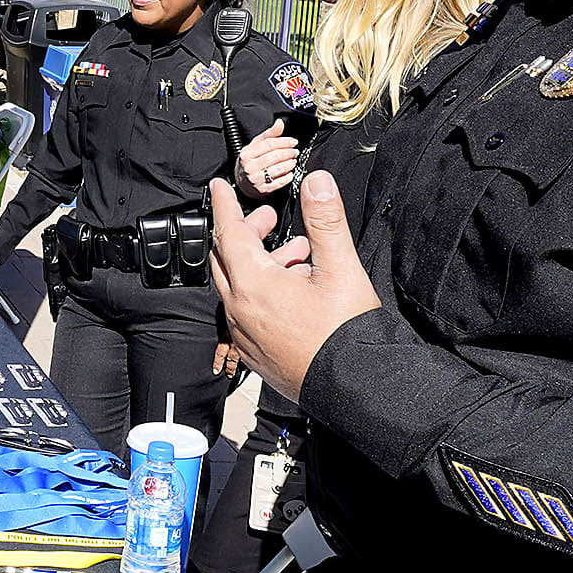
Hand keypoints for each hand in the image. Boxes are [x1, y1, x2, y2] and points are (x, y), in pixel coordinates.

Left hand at [206, 172, 379, 400]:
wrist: (354, 391)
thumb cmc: (345, 334)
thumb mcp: (340, 269)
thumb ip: (325, 221)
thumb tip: (316, 181)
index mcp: (253, 284)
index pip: (229, 232)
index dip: (224, 205)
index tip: (218, 187)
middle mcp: (240, 310)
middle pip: (228, 258)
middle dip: (245, 232)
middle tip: (270, 221)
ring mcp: (244, 334)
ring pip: (239, 286)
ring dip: (261, 263)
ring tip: (300, 257)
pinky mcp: (255, 353)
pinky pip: (247, 311)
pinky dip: (262, 291)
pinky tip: (296, 291)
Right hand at [234, 118, 300, 194]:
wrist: (242, 182)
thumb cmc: (251, 161)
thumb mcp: (256, 145)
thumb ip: (269, 134)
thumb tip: (280, 122)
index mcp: (247, 154)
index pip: (269, 144)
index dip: (284, 141)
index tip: (293, 141)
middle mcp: (249, 167)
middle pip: (274, 156)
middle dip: (288, 152)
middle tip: (295, 151)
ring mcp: (255, 179)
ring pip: (278, 169)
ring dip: (290, 164)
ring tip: (293, 161)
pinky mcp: (262, 190)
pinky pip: (279, 182)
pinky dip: (288, 176)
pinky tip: (290, 172)